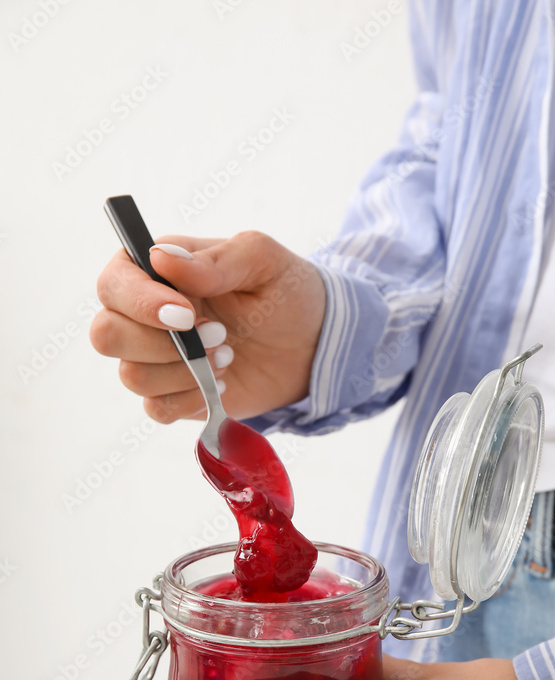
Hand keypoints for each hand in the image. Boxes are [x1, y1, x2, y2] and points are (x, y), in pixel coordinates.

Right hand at [91, 231, 325, 421]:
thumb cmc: (283, 290)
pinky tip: (221, 383)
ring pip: (131, 377)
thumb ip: (215, 259)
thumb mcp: (262, 259)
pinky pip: (156, 409)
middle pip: (106, 335)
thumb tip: (162, 258)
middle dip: (162, 344)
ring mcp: (153, 359)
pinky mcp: (172, 395)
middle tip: (219, 335)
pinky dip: (191, 399)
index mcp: (153, 270)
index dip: (140, 303)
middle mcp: (142, 315)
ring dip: (184, 371)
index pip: (113, 285)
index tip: (187, 314)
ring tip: (228, 356)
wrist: (311, 344)